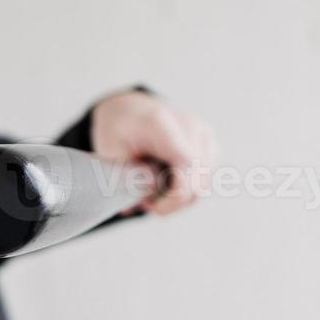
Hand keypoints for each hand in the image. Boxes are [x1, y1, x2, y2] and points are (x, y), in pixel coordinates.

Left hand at [90, 90, 217, 215]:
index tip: (151, 206)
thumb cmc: (120, 131)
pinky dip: (184, 191)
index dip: (175, 194)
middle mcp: (190, 127)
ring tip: (150, 191)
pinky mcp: (210, 146)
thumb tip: (150, 188)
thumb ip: (128, 172)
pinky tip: (163, 183)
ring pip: (201, 187)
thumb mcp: (109, 151)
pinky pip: (203, 182)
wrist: (132, 113)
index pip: (186, 164)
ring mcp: (204, 136)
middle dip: (170, 202)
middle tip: (143, 202)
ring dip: (177, 199)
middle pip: (197, 181)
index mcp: (162, 125)